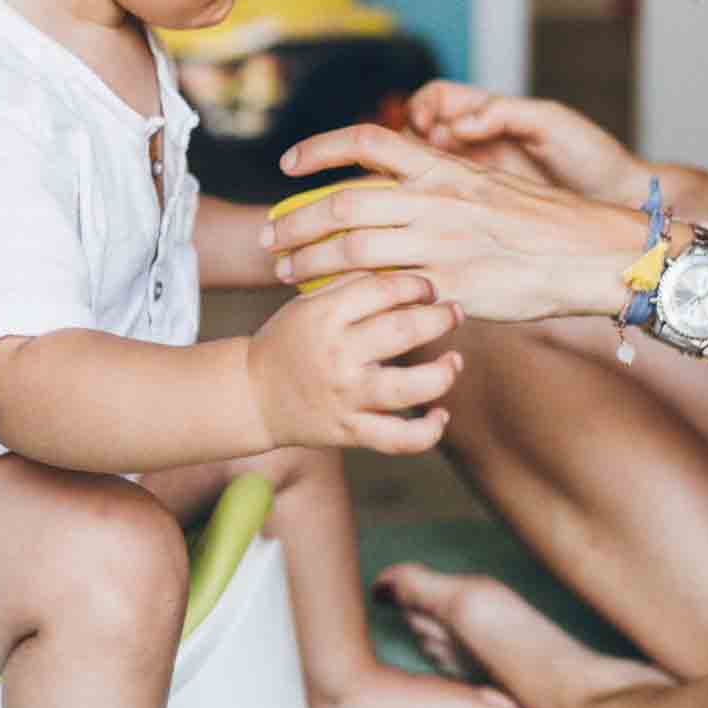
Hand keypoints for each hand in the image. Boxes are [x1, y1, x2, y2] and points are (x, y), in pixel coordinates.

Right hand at [246, 271, 463, 454]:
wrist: (252, 395)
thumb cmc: (289, 341)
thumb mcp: (308, 303)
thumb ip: (351, 285)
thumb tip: (404, 269)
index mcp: (325, 315)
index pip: (384, 289)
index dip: (416, 284)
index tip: (429, 288)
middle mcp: (338, 355)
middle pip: (404, 330)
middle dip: (440, 319)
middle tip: (454, 313)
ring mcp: (346, 396)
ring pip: (411, 387)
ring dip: (444, 373)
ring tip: (454, 361)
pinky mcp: (351, 431)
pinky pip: (400, 438)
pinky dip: (428, 430)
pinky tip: (440, 414)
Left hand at [265, 124, 644, 322]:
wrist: (592, 253)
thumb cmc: (543, 224)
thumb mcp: (488, 186)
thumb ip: (441, 186)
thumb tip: (400, 189)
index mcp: (444, 169)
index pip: (367, 141)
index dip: (319, 150)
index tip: (286, 166)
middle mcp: (436, 200)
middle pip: (343, 203)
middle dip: (296, 221)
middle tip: (271, 238)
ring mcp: (442, 243)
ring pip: (353, 247)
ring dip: (310, 260)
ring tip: (286, 273)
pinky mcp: (452, 286)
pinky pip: (386, 291)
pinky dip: (350, 296)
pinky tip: (331, 304)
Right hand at [407, 80, 644, 202]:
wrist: (618, 199)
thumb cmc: (591, 155)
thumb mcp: (550, 122)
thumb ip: (504, 113)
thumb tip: (459, 124)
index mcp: (490, 114)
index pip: (437, 99)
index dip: (422, 106)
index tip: (425, 125)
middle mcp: (477, 143)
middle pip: (420, 134)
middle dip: (408, 141)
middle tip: (422, 159)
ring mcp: (477, 177)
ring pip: (425, 170)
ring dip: (415, 174)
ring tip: (423, 186)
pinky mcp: (482, 209)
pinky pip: (444, 200)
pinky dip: (431, 201)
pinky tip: (436, 210)